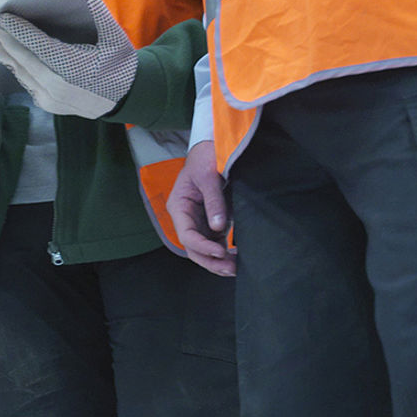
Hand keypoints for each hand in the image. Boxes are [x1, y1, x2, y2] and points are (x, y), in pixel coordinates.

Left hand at [0, 11, 136, 118]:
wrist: (123, 98)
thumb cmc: (119, 63)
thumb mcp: (114, 36)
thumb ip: (97, 12)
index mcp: (74, 69)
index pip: (39, 47)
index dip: (18, 31)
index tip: (2, 19)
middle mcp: (58, 87)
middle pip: (21, 59)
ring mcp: (50, 98)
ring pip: (19, 70)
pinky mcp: (46, 103)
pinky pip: (24, 79)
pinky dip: (11, 64)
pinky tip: (0, 54)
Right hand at [166, 131, 235, 274]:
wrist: (212, 148)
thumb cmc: (206, 158)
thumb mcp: (209, 177)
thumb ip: (214, 202)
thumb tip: (219, 227)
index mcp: (179, 207)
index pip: (187, 235)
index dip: (203, 246)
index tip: (221, 251)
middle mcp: (186, 218)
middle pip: (194, 248)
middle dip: (211, 261)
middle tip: (230, 269)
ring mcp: (199, 222)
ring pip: (204, 249)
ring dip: (218, 261)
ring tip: (236, 268)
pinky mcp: (211, 222)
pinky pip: (215, 242)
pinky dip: (225, 253)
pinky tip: (237, 259)